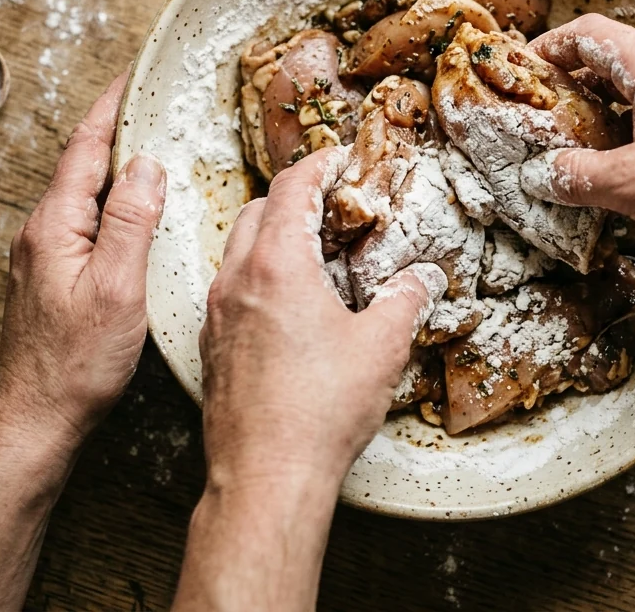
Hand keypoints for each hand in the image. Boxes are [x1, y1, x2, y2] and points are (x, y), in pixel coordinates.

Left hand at [0, 73, 166, 450]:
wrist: (38, 420)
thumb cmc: (77, 364)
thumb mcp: (118, 288)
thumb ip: (132, 222)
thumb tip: (147, 165)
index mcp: (54, 226)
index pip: (86, 148)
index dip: (111, 107)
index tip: (133, 75)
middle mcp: (42, 233)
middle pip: (84, 165)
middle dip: (118, 129)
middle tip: (154, 102)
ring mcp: (45, 255)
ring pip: (86, 195)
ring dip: (119, 167)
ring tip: (155, 147)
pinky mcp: (55, 277)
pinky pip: (88, 222)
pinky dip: (116, 203)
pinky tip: (139, 211)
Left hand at [199, 148, 446, 492]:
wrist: (265, 477)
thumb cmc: (319, 412)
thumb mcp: (382, 347)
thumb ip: (405, 300)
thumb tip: (422, 278)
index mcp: (277, 266)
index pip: (291, 189)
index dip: (317, 166)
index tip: (336, 158)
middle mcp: (237, 281)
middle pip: (256, 211)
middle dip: (292, 198)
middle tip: (329, 204)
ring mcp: (218, 314)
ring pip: (238, 250)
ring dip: (270, 236)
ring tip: (312, 252)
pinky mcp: (212, 347)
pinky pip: (230, 289)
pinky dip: (257, 275)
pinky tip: (289, 305)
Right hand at [527, 14, 634, 282]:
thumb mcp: (630, 186)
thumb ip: (576, 178)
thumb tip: (541, 176)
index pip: (591, 35)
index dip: (550, 48)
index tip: (523, 70)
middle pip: (616, 62)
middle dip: (575, 88)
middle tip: (544, 119)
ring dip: (607, 116)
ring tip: (578, 150)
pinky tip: (626, 172)